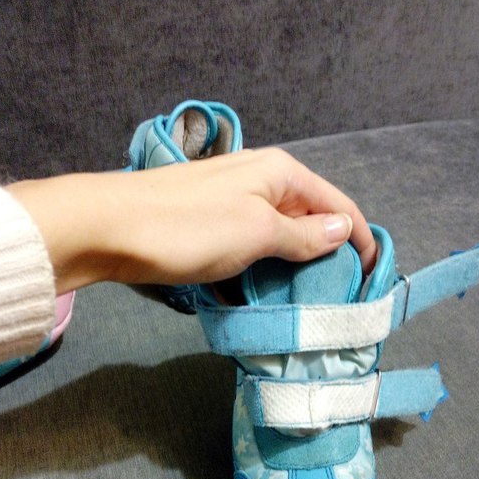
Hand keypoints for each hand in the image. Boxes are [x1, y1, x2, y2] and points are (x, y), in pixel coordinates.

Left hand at [8, 148, 376, 293]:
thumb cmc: (189, 227)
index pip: (338, 205)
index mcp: (280, 173)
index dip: (360, 239)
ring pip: (274, 239)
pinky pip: (244, 250)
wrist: (107, 228)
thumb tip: (342, 229)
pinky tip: (253, 299)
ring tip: (299, 305)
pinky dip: (253, 272)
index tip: (371, 278)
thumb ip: (303, 233)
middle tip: (334, 299)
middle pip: (307, 220)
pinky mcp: (205, 226)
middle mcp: (258, 181)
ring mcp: (229, 203)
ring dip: (286, 269)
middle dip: (324, 257)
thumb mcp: (257, 231)